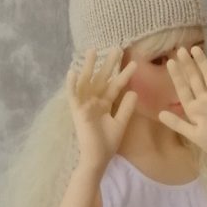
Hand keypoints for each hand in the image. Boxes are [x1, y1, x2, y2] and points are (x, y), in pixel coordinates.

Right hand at [66, 47, 138, 167]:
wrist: (97, 159)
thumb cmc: (107, 144)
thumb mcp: (120, 123)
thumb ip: (126, 108)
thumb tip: (133, 92)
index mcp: (104, 104)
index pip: (115, 86)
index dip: (124, 75)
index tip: (135, 63)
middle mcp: (93, 101)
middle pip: (101, 79)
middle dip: (108, 64)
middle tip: (116, 48)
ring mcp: (84, 105)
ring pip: (86, 82)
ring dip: (88, 67)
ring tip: (92, 50)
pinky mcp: (77, 112)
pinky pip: (73, 96)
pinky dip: (71, 85)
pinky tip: (73, 71)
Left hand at [158, 47, 206, 169]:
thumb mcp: (192, 134)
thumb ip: (177, 123)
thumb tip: (159, 114)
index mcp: (193, 109)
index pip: (183, 89)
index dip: (177, 76)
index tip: (170, 63)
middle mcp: (203, 100)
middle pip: (194, 79)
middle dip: (188, 65)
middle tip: (180, 50)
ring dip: (202, 63)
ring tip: (195, 49)